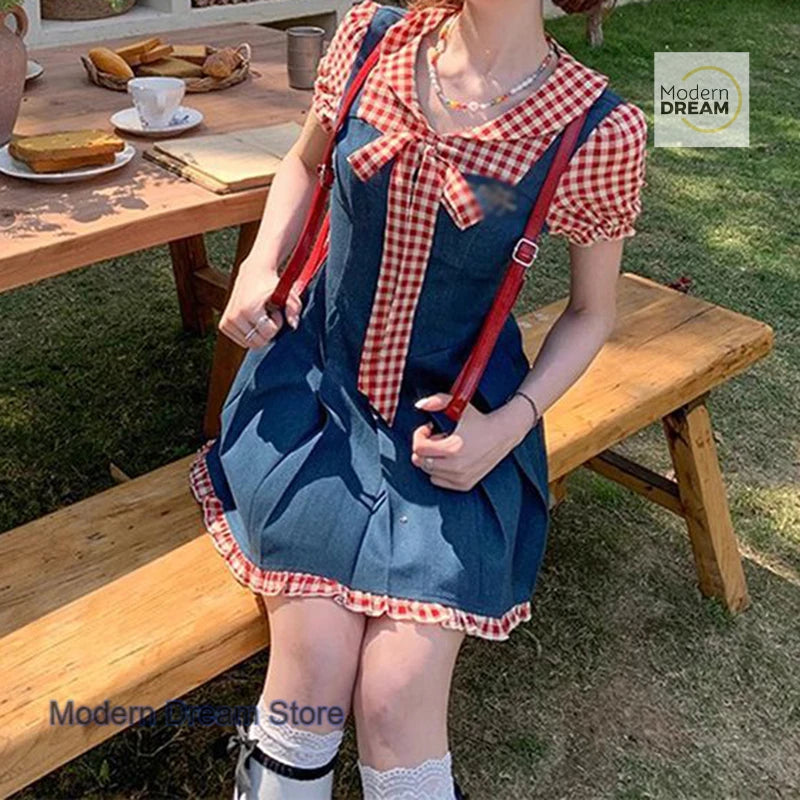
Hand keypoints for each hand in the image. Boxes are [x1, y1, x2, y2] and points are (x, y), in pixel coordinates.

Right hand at [219, 256, 302, 348]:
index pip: (268, 333)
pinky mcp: (223, 325)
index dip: (277, 324)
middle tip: (268, 315)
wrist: (252, 273)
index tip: (275, 311)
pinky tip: (252, 320)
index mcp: (248, 309)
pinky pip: (241, 341)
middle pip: (258, 342)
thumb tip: (293, 326)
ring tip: (260, 316)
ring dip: (259, 333)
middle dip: (268, 331)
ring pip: (249, 343)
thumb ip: (294, 308)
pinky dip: (250, 334)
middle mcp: (234, 316)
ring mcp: (227, 322)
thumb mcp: (288, 294)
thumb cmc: (271, 285)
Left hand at [410, 392, 535, 490]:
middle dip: (424, 448)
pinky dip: (439, 471)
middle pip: (420, 462)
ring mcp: (460, 478)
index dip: (419, 436)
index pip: (418, 449)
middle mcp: (456, 467)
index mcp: (452, 449)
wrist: (503, 433)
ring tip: (444, 448)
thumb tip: (420, 405)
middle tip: (436, 437)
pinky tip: (450, 459)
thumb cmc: (480, 420)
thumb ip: (437, 401)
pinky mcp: (465, 484)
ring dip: (431, 459)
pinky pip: (439, 481)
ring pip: (429, 472)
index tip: (428, 428)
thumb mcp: (459, 406)